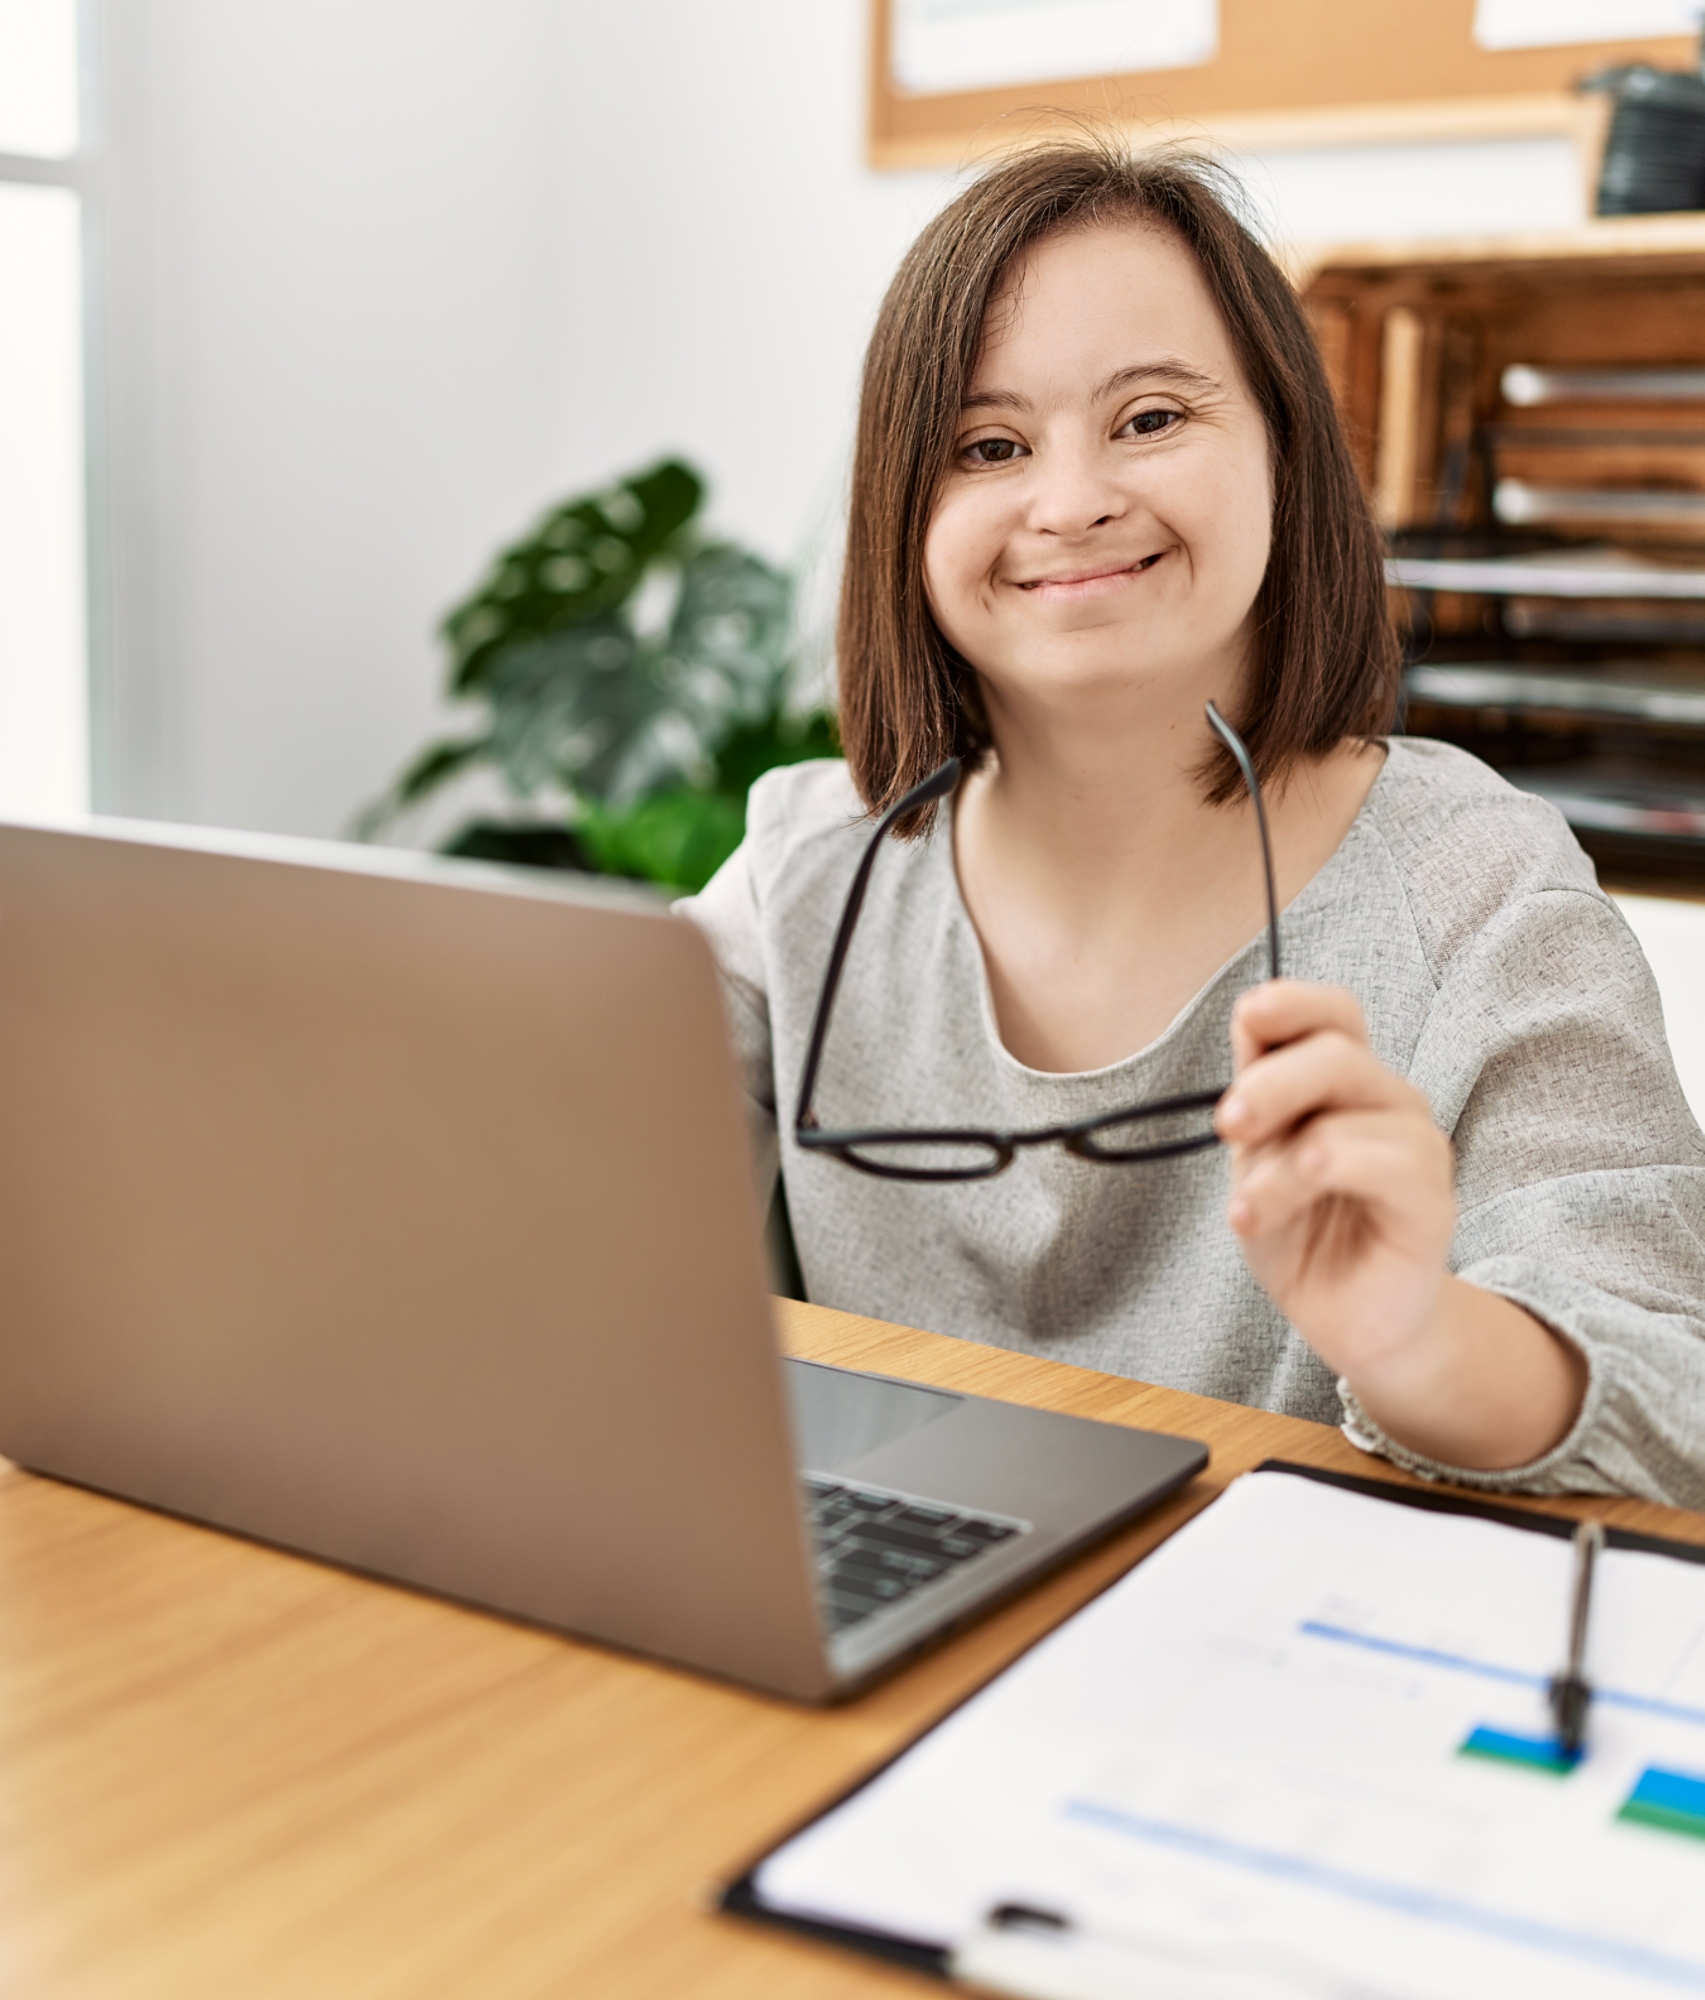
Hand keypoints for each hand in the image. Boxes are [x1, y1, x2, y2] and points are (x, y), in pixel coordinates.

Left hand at [1215, 981, 1585, 1469]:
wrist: (1345, 1318)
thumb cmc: (1302, 1230)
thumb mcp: (1257, 1154)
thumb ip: (1256, 1090)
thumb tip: (1249, 1014)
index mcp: (1345, 1082)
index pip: (1333, 1013)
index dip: (1293, 1002)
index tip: (1248, 1018)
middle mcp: (1387, 1102)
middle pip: (1337, 1052)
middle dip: (1268, 1085)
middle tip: (1226, 1128)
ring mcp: (1416, 1148)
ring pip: (1344, 1118)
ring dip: (1275, 1166)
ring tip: (1246, 1212)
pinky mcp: (1434, 1202)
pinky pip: (1389, 1165)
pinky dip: (1316, 1180)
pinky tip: (1270, 1213)